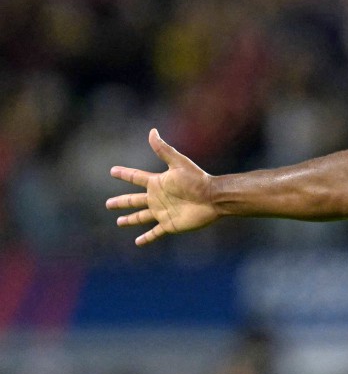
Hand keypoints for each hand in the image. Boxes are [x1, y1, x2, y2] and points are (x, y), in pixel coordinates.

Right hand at [107, 129, 218, 245]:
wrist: (212, 198)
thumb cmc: (197, 179)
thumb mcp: (178, 163)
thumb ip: (163, 149)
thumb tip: (152, 131)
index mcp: (157, 183)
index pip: (136, 178)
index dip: (124, 174)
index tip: (112, 171)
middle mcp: (157, 198)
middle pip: (134, 200)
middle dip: (121, 202)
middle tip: (108, 204)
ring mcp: (162, 212)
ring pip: (141, 216)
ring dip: (130, 220)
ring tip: (118, 222)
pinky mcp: (169, 224)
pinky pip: (155, 233)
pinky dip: (146, 238)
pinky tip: (138, 242)